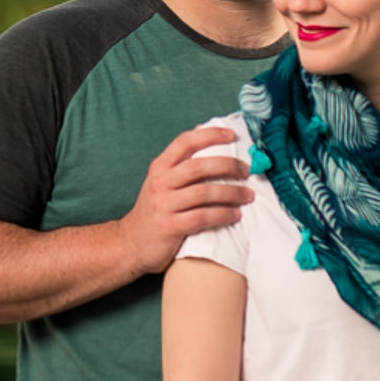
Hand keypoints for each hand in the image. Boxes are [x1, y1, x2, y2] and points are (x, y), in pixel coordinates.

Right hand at [122, 125, 252, 275]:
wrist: (131, 244)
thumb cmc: (155, 212)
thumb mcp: (160, 183)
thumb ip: (180, 165)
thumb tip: (207, 137)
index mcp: (159, 168)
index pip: (184, 142)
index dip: (210, 135)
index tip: (232, 136)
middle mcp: (159, 183)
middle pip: (199, 167)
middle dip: (228, 166)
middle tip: (246, 171)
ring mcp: (163, 204)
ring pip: (204, 192)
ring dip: (232, 193)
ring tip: (248, 195)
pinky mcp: (170, 226)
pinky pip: (203, 217)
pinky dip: (224, 214)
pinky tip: (235, 215)